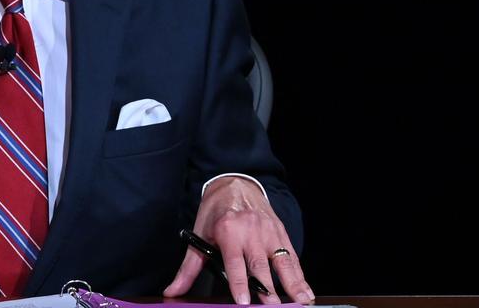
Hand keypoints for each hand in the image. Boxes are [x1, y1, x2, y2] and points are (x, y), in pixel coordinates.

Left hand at [163, 177, 314, 304]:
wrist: (235, 183)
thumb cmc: (216, 212)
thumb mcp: (199, 235)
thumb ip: (188, 268)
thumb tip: (172, 291)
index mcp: (228, 231)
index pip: (234, 262)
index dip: (239, 282)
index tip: (244, 300)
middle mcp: (251, 231)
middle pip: (260, 265)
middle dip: (268, 289)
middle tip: (273, 307)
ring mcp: (269, 231)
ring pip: (283, 261)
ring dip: (293, 284)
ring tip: (301, 301)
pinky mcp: (281, 232)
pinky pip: (292, 256)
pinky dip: (300, 275)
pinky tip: (306, 291)